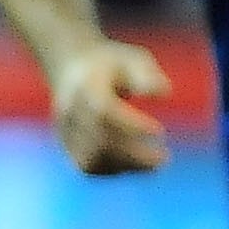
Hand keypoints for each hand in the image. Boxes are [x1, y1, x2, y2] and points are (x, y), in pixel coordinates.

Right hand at [48, 41, 170, 175]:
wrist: (72, 66)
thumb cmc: (111, 64)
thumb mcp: (132, 59)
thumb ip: (146, 75)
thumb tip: (164, 93)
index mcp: (85, 86)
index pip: (103, 111)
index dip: (131, 125)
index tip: (159, 131)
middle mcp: (70, 111)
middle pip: (97, 140)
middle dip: (133, 154)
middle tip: (164, 159)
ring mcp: (65, 130)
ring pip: (90, 160)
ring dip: (124, 166)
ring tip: (155, 164)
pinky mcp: (66, 145)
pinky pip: (88, 166)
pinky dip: (114, 170)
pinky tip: (138, 165)